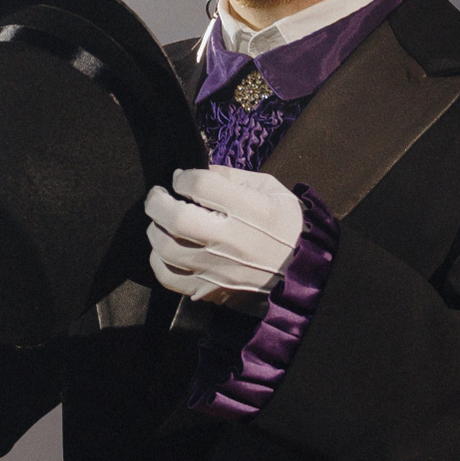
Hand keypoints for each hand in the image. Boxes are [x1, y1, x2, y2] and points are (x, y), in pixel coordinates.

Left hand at [145, 165, 302, 302]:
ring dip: (155, 229)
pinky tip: (164, 250)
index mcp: (253, 210)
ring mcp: (219, 269)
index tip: (181, 178)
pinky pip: (169, 278)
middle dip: (157, 201)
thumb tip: (197, 170)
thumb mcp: (272, 190)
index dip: (184, 177)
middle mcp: (233, 241)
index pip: (201, 185)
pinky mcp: (211, 290)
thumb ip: (233, 178)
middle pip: (177, 218)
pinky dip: (158, 261)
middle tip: (158, 196)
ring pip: (167, 248)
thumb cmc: (288, 226)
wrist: (304, 274)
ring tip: (161, 221)